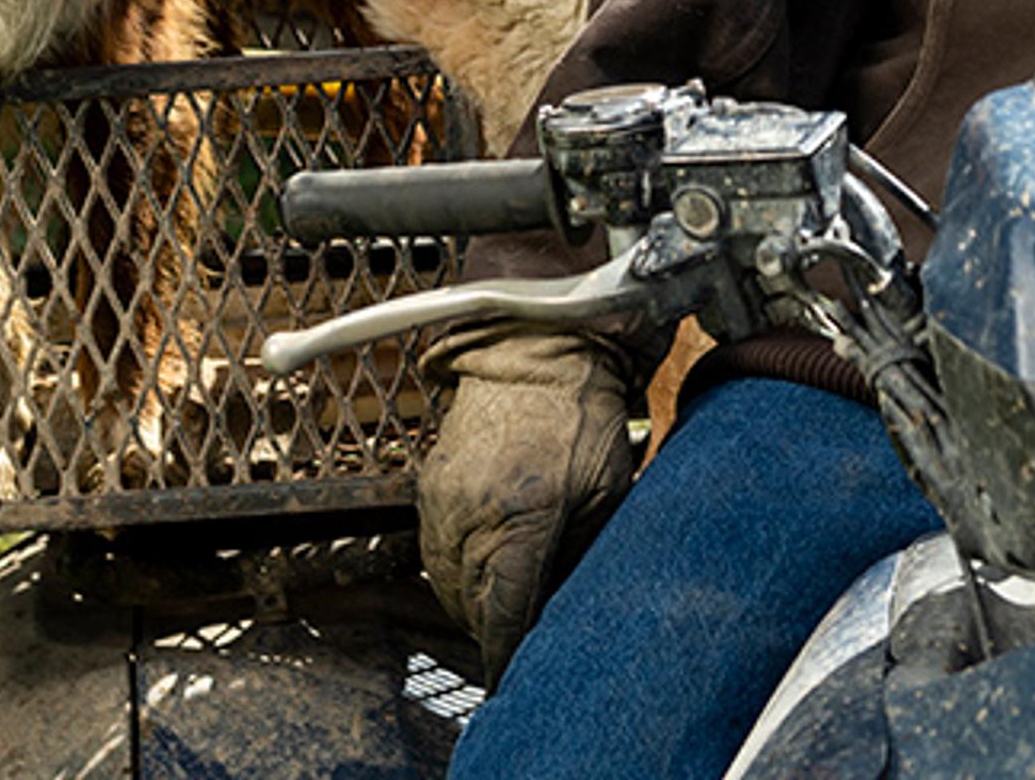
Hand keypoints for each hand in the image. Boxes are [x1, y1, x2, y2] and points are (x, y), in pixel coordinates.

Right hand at [416, 321, 641, 676]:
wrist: (532, 355)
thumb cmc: (582, 420)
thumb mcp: (606, 491)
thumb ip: (585, 554)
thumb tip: (571, 610)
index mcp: (523, 517)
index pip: (504, 613)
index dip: (506, 655)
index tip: (512, 680)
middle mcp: (472, 514)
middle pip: (470, 608)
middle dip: (494, 630)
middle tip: (523, 635)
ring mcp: (442, 501)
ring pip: (445, 587)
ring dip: (472, 604)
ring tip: (507, 598)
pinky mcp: (427, 488)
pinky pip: (434, 552)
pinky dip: (457, 569)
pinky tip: (486, 562)